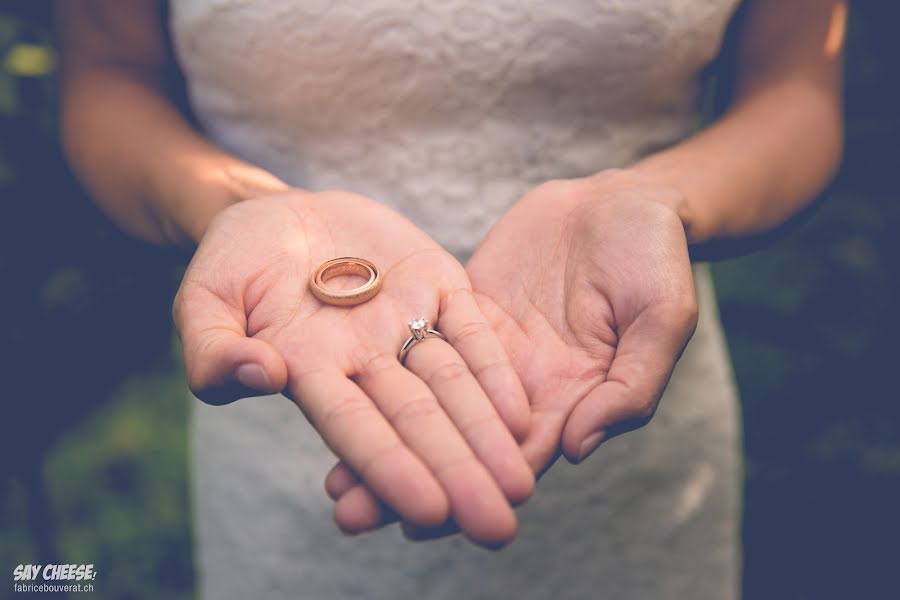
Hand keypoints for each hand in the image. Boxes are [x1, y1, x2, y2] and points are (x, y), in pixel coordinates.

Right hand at [172, 190, 533, 546]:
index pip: (354, 428)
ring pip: (453, 385)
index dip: (389, 468)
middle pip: (417, 421)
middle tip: (497, 528)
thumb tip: (260, 374)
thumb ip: (213, 347)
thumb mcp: (204, 300)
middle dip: (457, 473)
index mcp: (310, 371)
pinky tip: (521, 414)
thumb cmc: (232, 264)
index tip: (430, 512)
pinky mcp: (437, 283)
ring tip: (521, 484)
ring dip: (487, 433)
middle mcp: (366, 359)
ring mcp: (405, 321)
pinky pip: (471, 329)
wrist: (281, 216)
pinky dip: (496, 369)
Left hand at [325, 170, 698, 535]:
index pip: (517, 459)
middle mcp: (524, 386)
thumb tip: (577, 448)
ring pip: (431, 405)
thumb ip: (631, 384)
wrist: (620, 201)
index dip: (470, 490)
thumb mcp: (663, 316)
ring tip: (332, 482)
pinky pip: (420, 346)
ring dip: (384, 440)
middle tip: (350, 516)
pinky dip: (386, 377)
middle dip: (409, 480)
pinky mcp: (465, 312)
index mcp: (573, 398)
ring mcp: (490, 350)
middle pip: (460, 444)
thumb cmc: (655, 256)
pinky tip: (341, 393)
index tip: (422, 525)